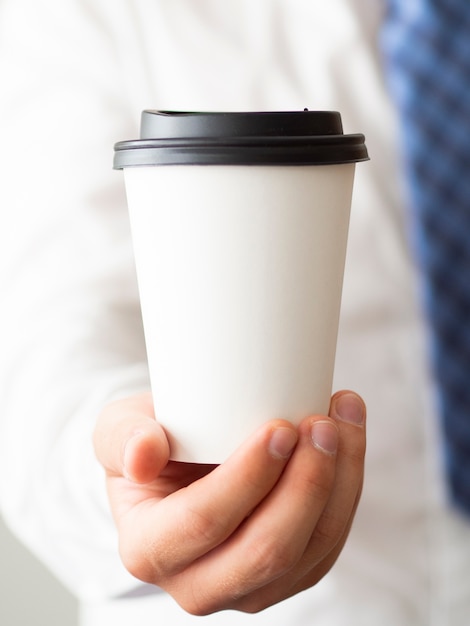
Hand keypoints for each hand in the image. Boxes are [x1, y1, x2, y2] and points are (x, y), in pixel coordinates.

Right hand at [93, 390, 365, 614]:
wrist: (178, 466)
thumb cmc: (151, 443)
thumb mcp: (119, 429)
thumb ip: (123, 437)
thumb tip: (144, 454)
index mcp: (150, 549)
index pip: (204, 521)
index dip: (248, 477)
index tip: (280, 427)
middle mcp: (197, 584)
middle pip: (267, 550)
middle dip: (306, 484)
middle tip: (321, 424)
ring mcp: (248, 588)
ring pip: (311, 551)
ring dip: (338, 481)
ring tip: (342, 420)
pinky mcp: (286, 575)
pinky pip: (329, 543)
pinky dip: (347, 488)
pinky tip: (347, 439)